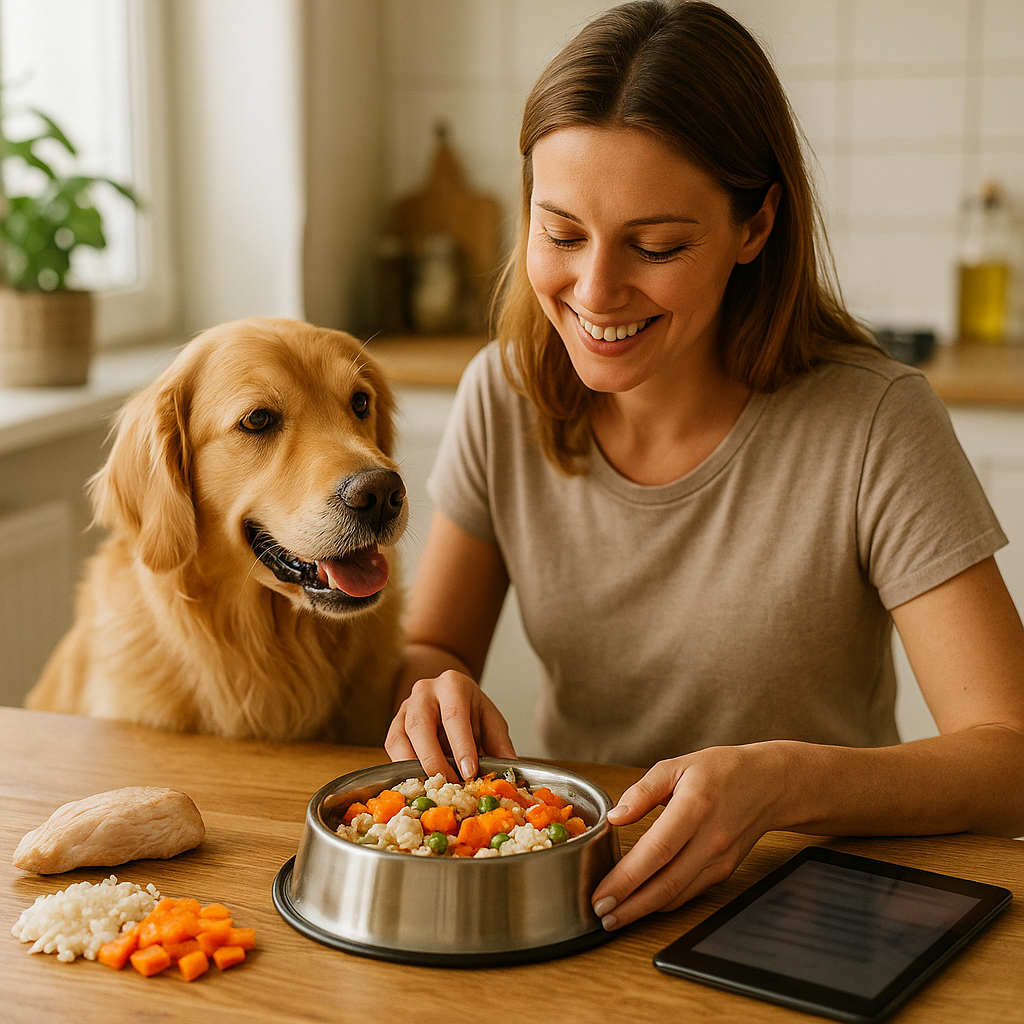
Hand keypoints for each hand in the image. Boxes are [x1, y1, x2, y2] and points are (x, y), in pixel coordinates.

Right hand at [385, 669, 516, 781]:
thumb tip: (511, 771)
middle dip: (434, 759)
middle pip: (421, 725)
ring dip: (415, 767)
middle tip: (449, 785)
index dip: (461, 745)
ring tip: (433, 789)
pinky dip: (404, 769)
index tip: (469, 771)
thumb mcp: (490, 721)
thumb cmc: (471, 710)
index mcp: (452, 684)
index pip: (454, 714)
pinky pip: (393, 749)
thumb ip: (500, 744)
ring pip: (400, 738)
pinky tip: (419, 783)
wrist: (448, 696)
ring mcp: (405, 708)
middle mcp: (424, 692)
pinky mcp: (394, 727)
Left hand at [590, 743, 785, 929]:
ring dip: (644, 910)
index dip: (627, 877)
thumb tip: (615, 817)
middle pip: (666, 883)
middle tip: (601, 915)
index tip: (601, 893)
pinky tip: (641, 904)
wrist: (768, 784)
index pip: (658, 850)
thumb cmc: (720, 770)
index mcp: (695, 808)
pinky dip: (663, 902)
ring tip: (613, 915)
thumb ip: (642, 791)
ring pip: (678, 895)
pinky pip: (689, 893)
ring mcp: (719, 860)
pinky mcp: (724, 872)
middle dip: (630, 906)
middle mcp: (710, 840)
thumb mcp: (676, 765)